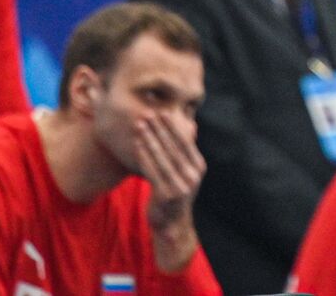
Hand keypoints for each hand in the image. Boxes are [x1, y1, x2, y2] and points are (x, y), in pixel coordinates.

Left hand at [137, 112, 206, 230]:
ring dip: (149, 138)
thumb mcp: (187, 172)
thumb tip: (191, 126)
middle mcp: (192, 176)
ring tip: (139, 125)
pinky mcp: (165, 195)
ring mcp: (180, 186)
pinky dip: (143, 156)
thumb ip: (186, 152)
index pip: (185, 142)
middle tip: (148, 113)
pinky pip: (152, 171)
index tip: (163, 112)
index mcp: (198, 167)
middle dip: (159, 129)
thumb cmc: (176, 192)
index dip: (173, 127)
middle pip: (172, 147)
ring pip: (161, 157)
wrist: (173, 223)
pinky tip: (136, 144)